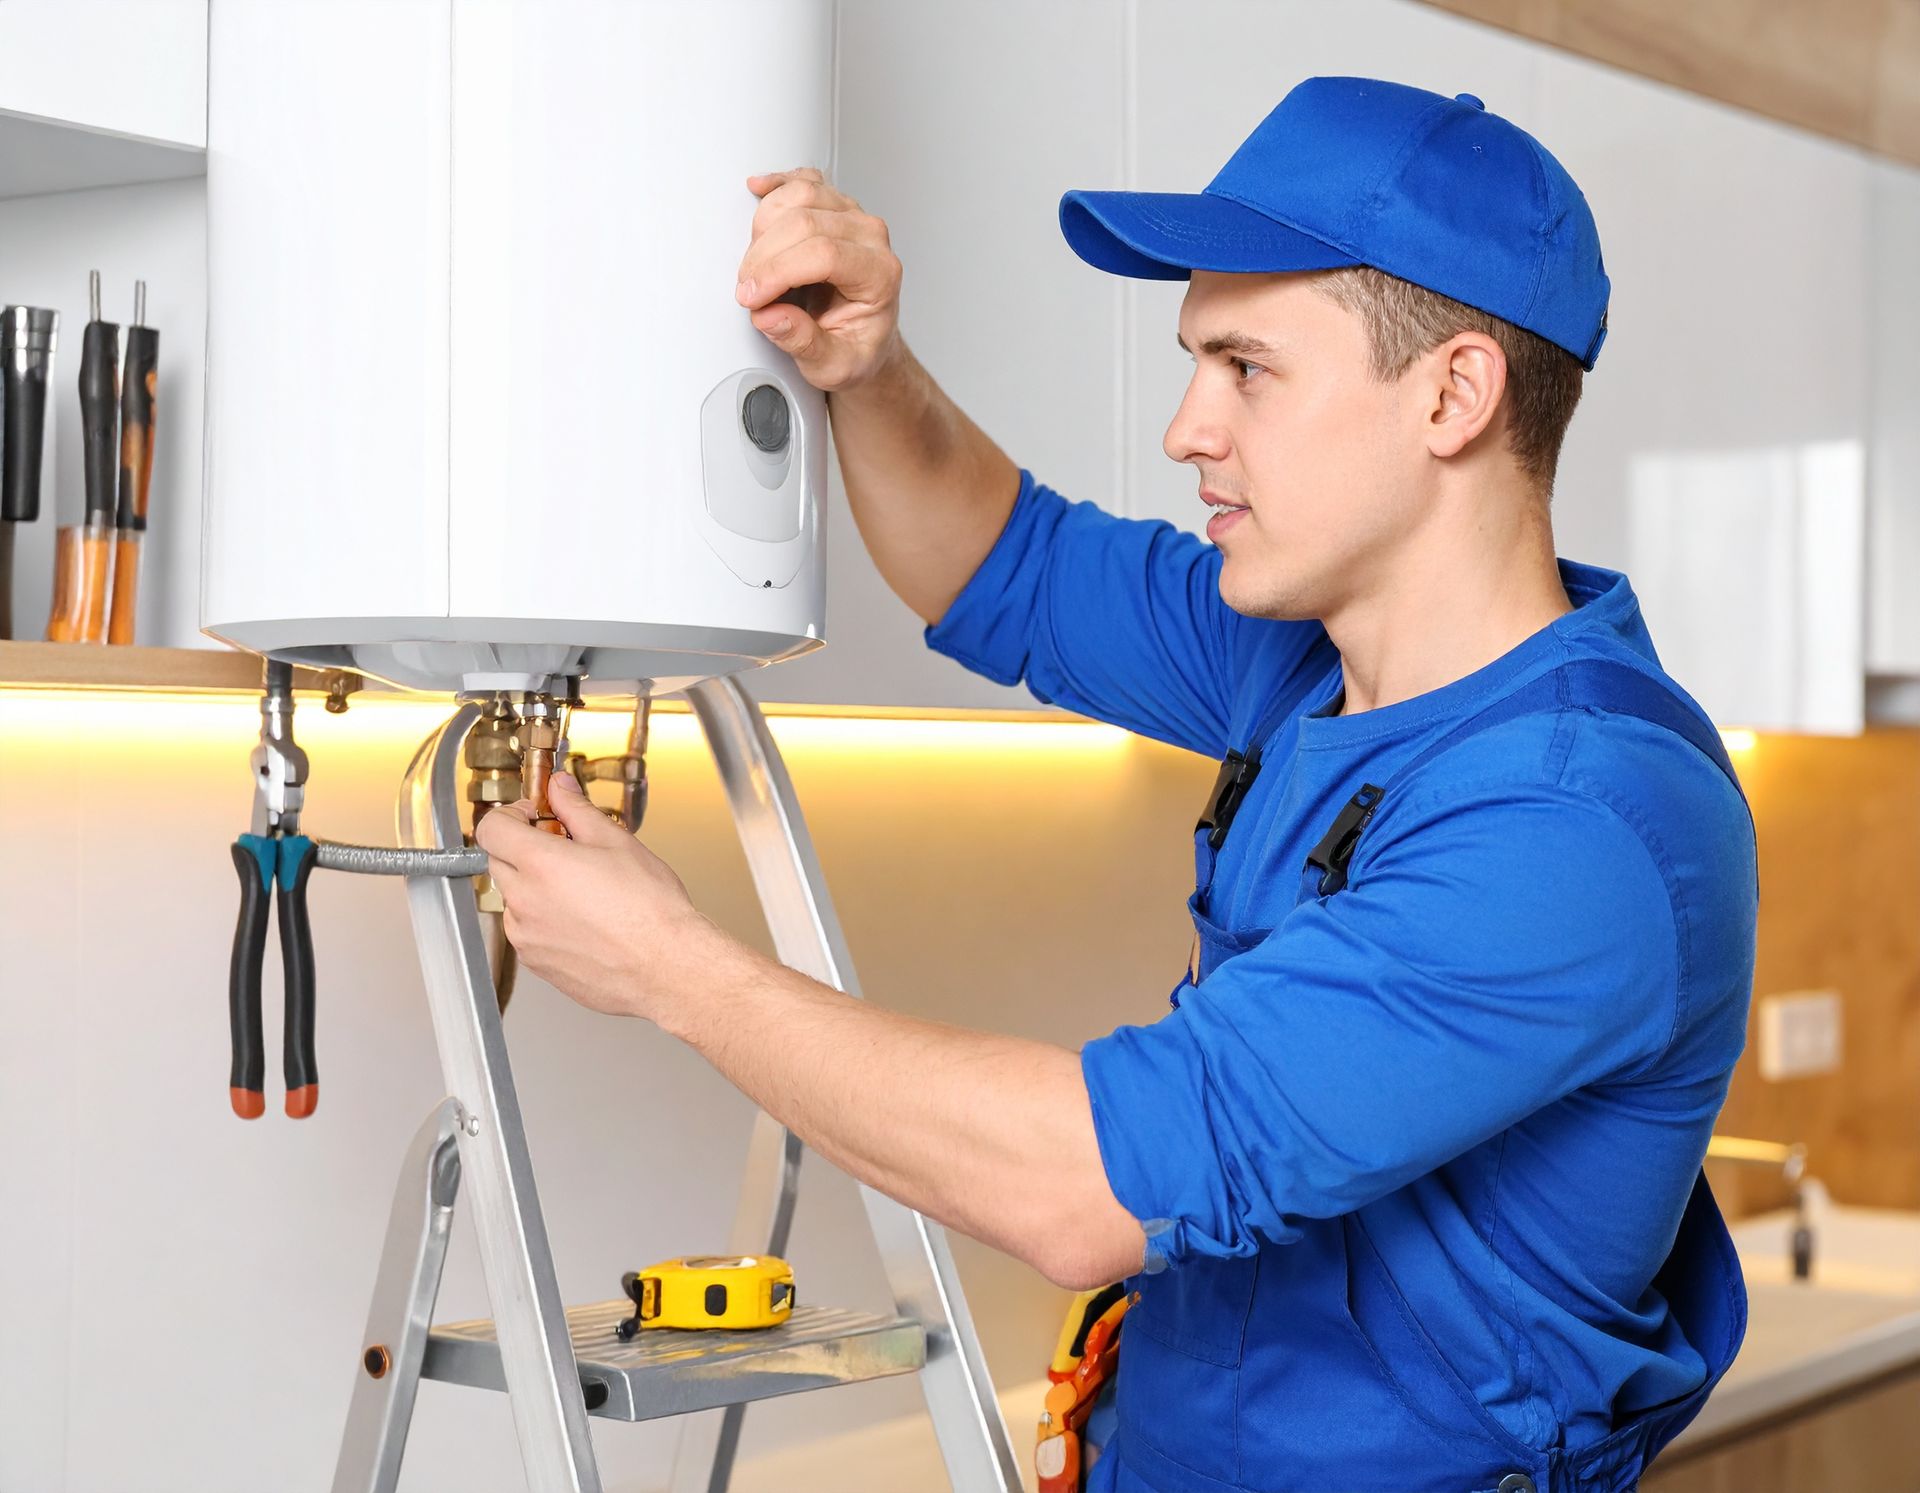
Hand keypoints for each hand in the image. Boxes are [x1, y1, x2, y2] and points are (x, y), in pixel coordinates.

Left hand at [472, 772, 720, 1021]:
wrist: (665, 965)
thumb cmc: (650, 909)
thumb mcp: (616, 842)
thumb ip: (577, 810)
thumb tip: (560, 789)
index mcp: (540, 864)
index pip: (491, 828)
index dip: (511, 816)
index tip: (534, 817)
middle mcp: (524, 901)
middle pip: (500, 861)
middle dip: (525, 849)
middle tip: (566, 850)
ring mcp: (526, 935)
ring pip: (514, 897)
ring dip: (535, 886)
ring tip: (582, 890)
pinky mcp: (535, 961)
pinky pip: (527, 929)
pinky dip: (544, 918)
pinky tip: (584, 919)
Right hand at [736, 166, 903, 390]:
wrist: (867, 337)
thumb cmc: (856, 348)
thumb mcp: (833, 366)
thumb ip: (804, 344)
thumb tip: (771, 317)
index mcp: (879, 274)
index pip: (824, 254)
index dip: (779, 271)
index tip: (752, 297)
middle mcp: (870, 237)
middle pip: (806, 221)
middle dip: (764, 256)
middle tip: (748, 289)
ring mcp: (853, 215)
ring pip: (800, 194)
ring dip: (764, 227)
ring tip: (757, 264)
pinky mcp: (834, 205)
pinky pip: (802, 181)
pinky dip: (775, 185)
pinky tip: (758, 189)